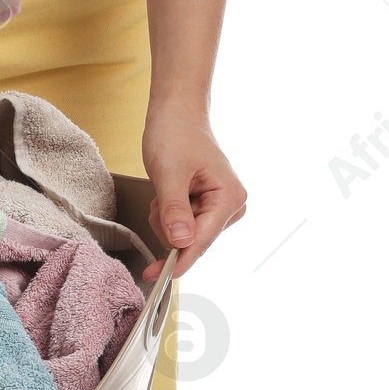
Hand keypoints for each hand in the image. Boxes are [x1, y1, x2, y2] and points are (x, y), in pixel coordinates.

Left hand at [139, 101, 246, 279]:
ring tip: (166, 188)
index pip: (201, 241)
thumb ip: (175, 210)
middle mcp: (231, 206)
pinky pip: (183, 224)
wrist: (176, 113)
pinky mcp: (209, 206)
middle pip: (193, 240)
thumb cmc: (176, 133)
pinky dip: (169, 213)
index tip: (157, 276)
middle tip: (161, 196)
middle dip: (169, 225)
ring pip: (184, 235)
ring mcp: (221, 207)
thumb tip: (180, 242)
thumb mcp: (169, 173)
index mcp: (230, 198)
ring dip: (167, 218)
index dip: (178, 260)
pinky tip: (169, 191)